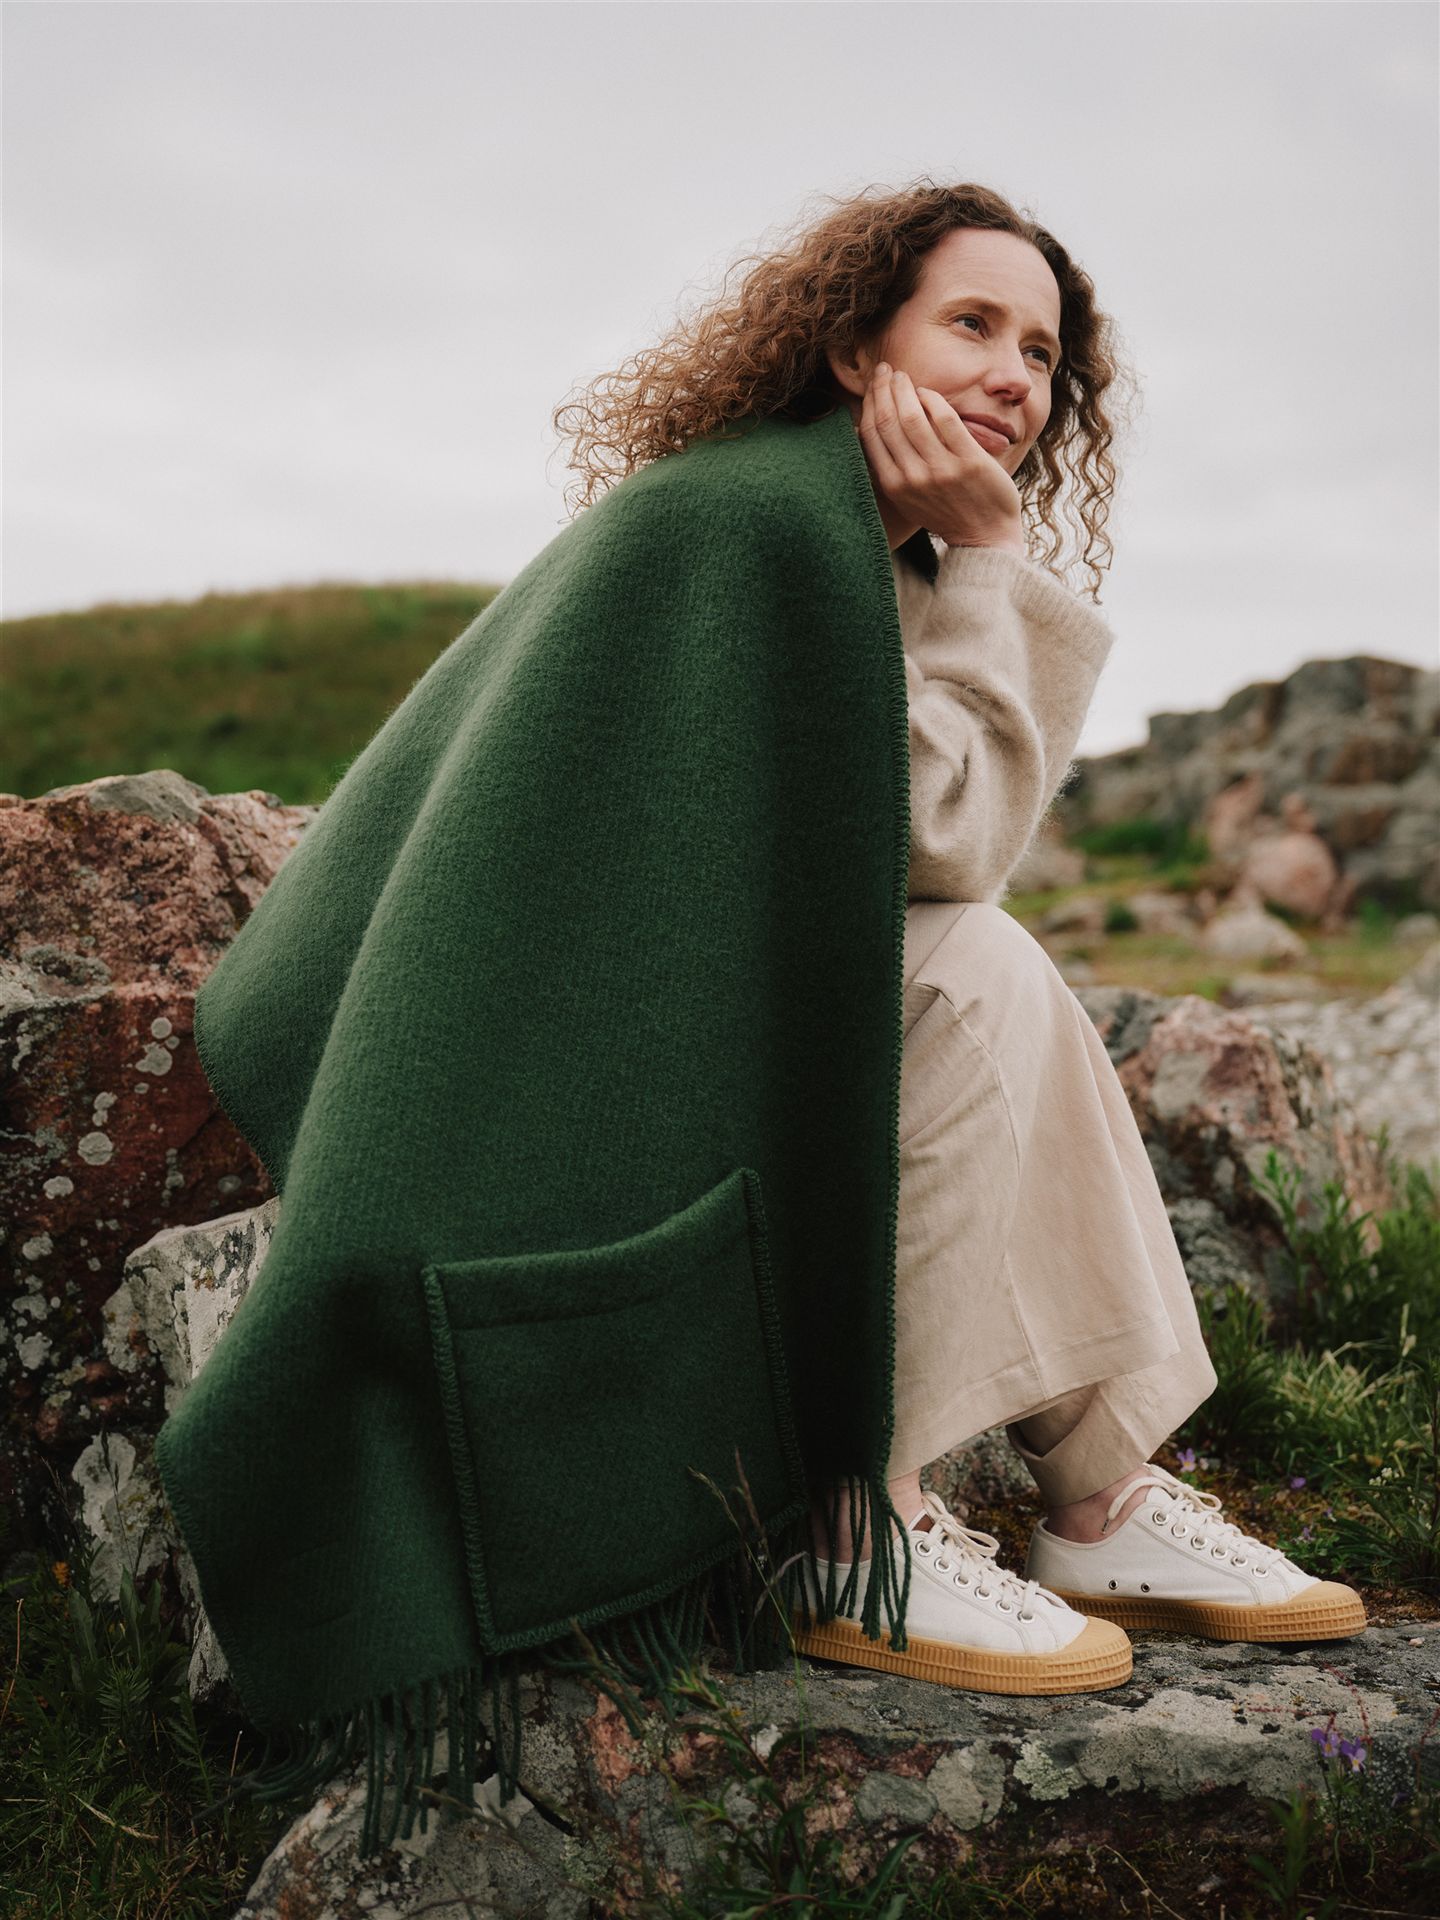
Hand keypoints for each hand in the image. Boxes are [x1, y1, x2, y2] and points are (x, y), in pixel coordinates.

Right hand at [860, 363, 1025, 552]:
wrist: (985, 538)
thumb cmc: (947, 513)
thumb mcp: (909, 498)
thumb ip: (891, 467)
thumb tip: (869, 429)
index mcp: (894, 486)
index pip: (871, 434)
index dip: (869, 403)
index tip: (873, 386)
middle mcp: (913, 478)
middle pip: (888, 420)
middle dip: (883, 389)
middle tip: (884, 370)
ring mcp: (941, 469)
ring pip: (912, 416)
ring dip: (905, 389)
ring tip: (902, 376)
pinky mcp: (968, 461)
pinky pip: (945, 419)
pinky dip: (933, 399)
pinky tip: (928, 391)